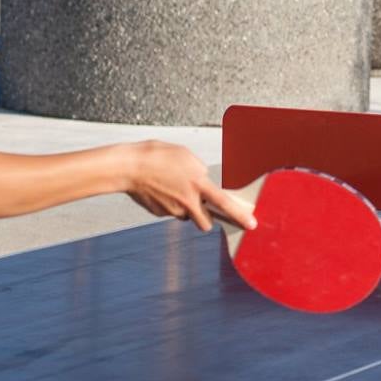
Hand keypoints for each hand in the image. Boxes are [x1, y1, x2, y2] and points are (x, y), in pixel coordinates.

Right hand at [122, 140, 255, 232]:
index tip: (251, 224)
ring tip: (174, 189)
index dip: (240, 215)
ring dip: (186, 209)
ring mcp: (172, 210)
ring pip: (186, 216)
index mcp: (198, 183)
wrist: (130, 167)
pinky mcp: (159, 214)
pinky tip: (161, 190)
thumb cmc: (157, 156)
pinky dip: (169, 204)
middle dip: (206, 218)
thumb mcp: (186, 157)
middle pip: (205, 223)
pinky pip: (170, 212)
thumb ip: (200, 171)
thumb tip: (203, 180)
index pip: (224, 203)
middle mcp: (187, 201)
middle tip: (201, 206)